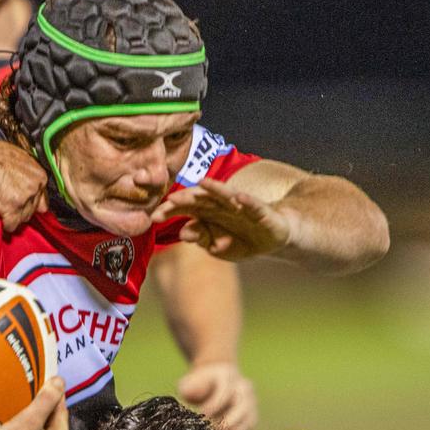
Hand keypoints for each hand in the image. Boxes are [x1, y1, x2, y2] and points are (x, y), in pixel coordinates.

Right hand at [0, 136, 47, 231]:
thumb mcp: (14, 156)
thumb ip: (26, 171)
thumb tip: (33, 183)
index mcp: (38, 172)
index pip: (41, 196)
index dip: (28, 200)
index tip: (18, 201)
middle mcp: (35, 185)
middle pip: (33, 209)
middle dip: (19, 209)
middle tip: (4, 203)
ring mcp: (25, 197)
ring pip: (23, 218)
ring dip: (11, 217)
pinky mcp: (12, 209)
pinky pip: (12, 226)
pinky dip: (4, 225)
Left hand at [150, 182, 293, 259]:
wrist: (274, 237)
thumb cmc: (242, 239)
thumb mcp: (219, 246)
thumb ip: (202, 238)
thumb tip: (183, 232)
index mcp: (209, 212)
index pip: (186, 207)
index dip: (171, 210)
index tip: (154, 216)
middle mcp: (223, 205)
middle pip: (202, 199)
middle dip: (187, 198)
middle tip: (171, 200)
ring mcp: (242, 206)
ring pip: (226, 197)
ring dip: (216, 189)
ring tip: (203, 183)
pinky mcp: (262, 212)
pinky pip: (254, 206)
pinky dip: (247, 202)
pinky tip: (239, 198)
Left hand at [178, 362, 257, 429]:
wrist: (215, 384)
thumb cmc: (199, 386)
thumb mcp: (190, 382)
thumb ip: (189, 388)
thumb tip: (191, 395)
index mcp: (228, 376)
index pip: (225, 392)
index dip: (214, 405)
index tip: (202, 414)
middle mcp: (244, 389)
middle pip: (242, 407)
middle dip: (226, 422)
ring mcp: (250, 404)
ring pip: (248, 420)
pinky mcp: (251, 419)